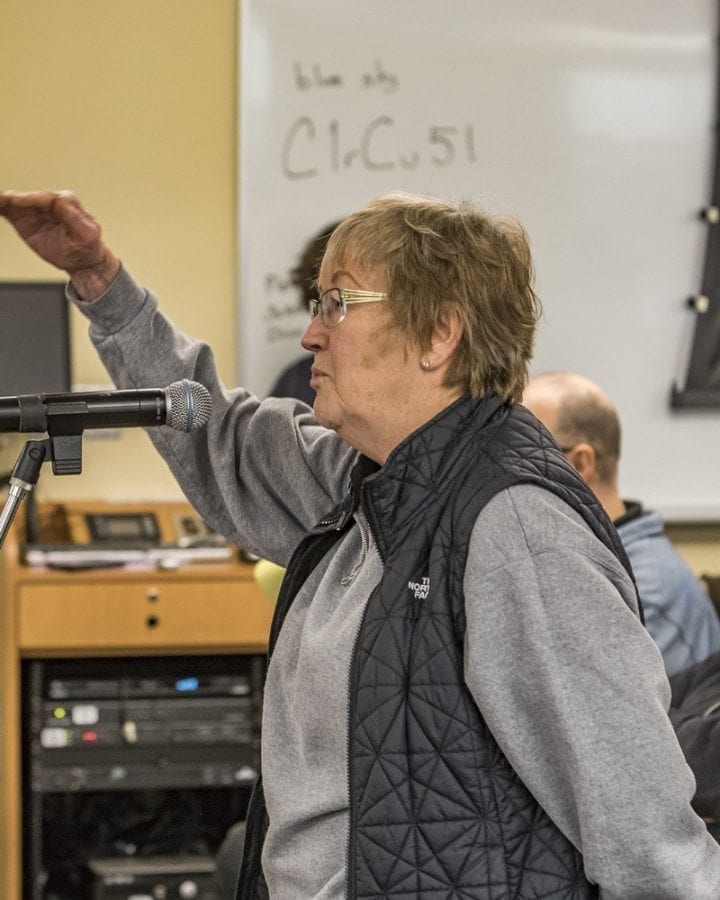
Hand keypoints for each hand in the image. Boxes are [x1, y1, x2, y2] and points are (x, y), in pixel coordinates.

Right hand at [0, 190, 120, 299]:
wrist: (81, 261)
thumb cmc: (86, 247)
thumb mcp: (86, 234)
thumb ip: (74, 218)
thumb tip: (60, 201)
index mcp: (67, 202)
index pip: (47, 198)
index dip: (31, 199)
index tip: (15, 201)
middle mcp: (49, 202)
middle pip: (28, 197)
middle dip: (12, 198)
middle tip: (0, 199)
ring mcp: (35, 209)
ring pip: (16, 202)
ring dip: (3, 201)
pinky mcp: (24, 218)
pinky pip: (9, 211)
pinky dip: (0, 207)